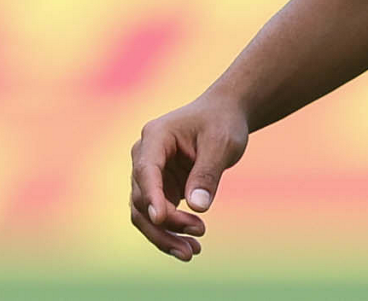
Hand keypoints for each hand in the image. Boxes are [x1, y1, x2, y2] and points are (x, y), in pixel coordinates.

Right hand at [129, 93, 248, 260]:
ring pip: (146, 214)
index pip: (146, 171)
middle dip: (167, 223)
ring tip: (193, 252)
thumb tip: (197, 207)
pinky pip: (158, 217)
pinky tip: (190, 247)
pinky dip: (171, 232)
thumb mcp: (221, 142)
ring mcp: (150, 175)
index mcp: (155, 136)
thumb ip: (208, 172)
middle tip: (197, 236)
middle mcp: (145, 156)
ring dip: (165, 235)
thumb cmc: (222, 122)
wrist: (224, 116)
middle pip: (143, 198)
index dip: (151, 196)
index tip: (161, 218)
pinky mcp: (159, 189)